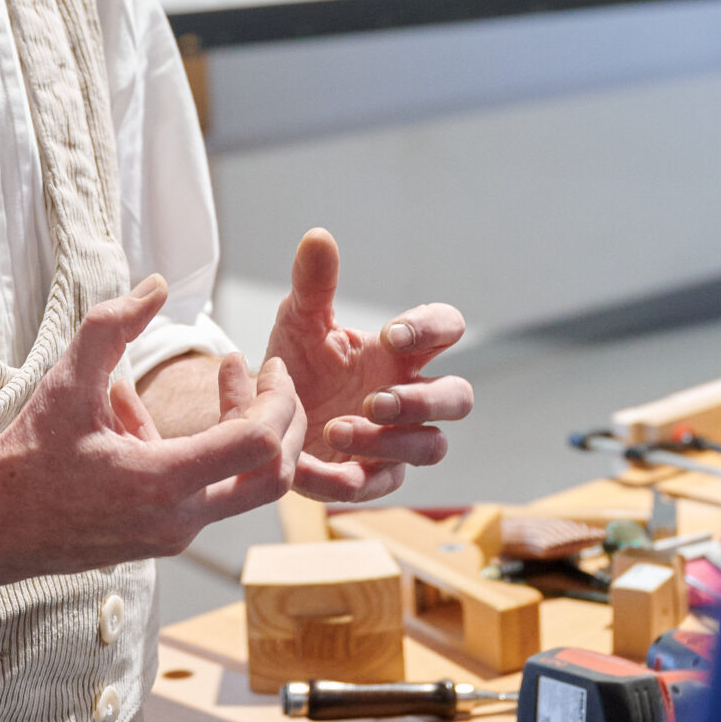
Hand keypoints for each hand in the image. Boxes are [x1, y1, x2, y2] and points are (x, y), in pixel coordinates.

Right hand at [0, 277, 304, 589]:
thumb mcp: (64, 383)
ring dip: (242, 428)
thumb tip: (157, 286)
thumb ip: (111, 327)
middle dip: (287, 422)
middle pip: (273, 478)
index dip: (278, 400)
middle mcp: (178, 519)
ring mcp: (172, 535)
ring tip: (224, 377)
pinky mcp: (160, 537)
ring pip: (241, 484)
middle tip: (274, 377)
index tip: (268, 365)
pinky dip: (200, 448)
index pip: (260, 446)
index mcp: (162, 483)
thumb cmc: (25, 462)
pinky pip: (203, 491)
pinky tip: (147, 413)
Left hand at [264, 229, 473, 503]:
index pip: (446, 329)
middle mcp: (409, 395)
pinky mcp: (370, 477)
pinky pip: (380, 485)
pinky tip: (313, 462)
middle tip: (376, 399)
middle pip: (459, 398)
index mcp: (401, 351)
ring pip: (432, 446)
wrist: (262, 414)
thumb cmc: (295, 363)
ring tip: (337, 429)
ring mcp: (395, 440)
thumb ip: (313, 284)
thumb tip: (318, 235)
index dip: (433, 329)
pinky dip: (349, 477)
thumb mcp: (297, 321)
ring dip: (392, 440)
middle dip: (426, 400)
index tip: (393, 334)